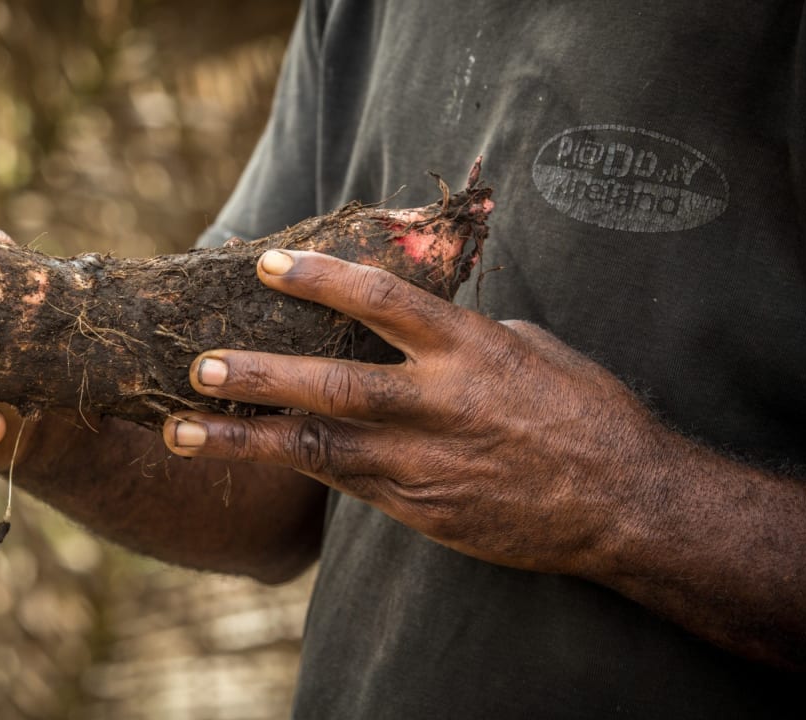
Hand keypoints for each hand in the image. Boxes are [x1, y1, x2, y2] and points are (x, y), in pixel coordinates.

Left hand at [162, 250, 665, 576]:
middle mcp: (439, 404)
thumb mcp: (531, 347)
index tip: (266, 266)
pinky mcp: (417, 507)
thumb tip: (421, 319)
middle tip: (198, 364)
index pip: (381, 301)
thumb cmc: (585, 413)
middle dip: (258, 373)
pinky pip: (341, 483)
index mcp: (469, 349)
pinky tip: (245, 457)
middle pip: (331, 385)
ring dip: (244, 438)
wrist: (624, 505)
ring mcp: (423, 462)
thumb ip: (464, 332)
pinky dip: (290, 466)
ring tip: (182, 430)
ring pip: (317, 449)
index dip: (318, 279)